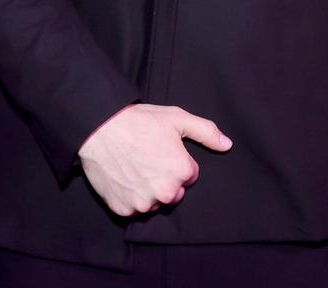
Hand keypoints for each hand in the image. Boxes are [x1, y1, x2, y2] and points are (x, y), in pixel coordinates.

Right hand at [78, 103, 232, 216]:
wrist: (99, 129)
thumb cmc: (139, 121)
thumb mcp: (177, 118)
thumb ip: (206, 132)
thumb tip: (228, 144)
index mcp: (181, 172)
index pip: (190, 175)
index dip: (177, 161)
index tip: (163, 149)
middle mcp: (165, 193)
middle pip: (174, 192)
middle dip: (166, 179)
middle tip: (149, 157)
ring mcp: (143, 204)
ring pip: (154, 202)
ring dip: (149, 190)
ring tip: (135, 166)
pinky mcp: (123, 210)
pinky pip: (134, 209)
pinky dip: (130, 197)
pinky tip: (124, 177)